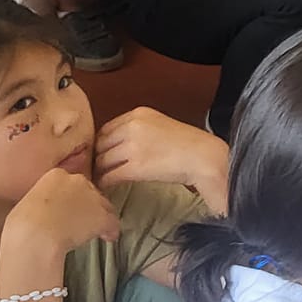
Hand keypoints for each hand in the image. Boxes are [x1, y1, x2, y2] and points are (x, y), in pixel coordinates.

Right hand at [6, 168, 119, 259]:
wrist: (34, 235)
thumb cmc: (23, 224)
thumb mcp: (29, 203)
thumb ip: (43, 200)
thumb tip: (45, 210)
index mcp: (56, 175)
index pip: (72, 183)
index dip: (73, 197)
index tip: (69, 207)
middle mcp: (77, 181)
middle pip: (90, 192)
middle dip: (87, 205)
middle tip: (80, 220)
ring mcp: (92, 198)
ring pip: (103, 206)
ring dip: (99, 218)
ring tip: (94, 231)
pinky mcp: (101, 216)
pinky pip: (112, 223)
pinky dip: (110, 231)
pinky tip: (108, 238)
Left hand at [96, 107, 226, 206]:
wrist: (204, 157)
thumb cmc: (189, 144)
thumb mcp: (161, 126)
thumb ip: (139, 130)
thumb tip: (119, 146)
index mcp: (139, 114)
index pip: (106, 128)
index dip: (102, 144)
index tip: (102, 154)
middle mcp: (133, 126)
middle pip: (101, 143)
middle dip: (97, 157)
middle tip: (97, 170)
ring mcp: (133, 146)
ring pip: (102, 160)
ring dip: (99, 172)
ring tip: (99, 180)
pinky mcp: (136, 167)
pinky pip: (110, 175)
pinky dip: (105, 183)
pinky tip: (106, 188)